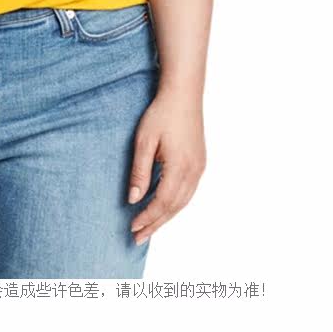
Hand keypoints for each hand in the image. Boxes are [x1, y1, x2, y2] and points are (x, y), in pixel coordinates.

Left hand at [127, 88, 205, 244]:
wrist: (184, 94)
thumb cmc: (161, 114)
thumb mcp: (144, 141)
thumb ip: (139, 171)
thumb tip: (133, 199)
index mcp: (180, 168)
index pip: (162, 202)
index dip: (147, 217)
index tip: (133, 227)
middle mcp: (194, 172)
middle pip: (174, 207)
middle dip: (156, 224)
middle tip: (138, 237)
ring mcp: (199, 168)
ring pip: (183, 202)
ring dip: (166, 216)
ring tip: (150, 227)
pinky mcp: (200, 162)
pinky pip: (188, 191)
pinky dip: (175, 204)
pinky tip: (164, 207)